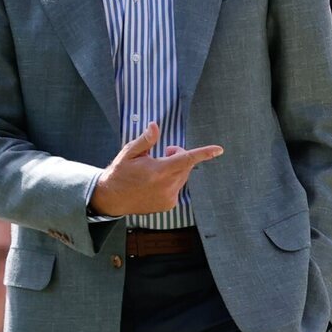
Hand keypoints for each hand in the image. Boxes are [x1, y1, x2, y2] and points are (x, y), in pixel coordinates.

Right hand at [89, 122, 222, 217]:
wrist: (112, 198)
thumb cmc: (120, 173)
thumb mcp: (129, 152)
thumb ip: (146, 140)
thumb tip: (155, 126)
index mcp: (158, 171)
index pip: (186, 159)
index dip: (204, 153)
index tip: (219, 150)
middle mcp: (166, 186)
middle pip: (186, 166)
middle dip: (180, 156)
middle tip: (164, 152)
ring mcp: (169, 198)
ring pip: (183, 177)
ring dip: (176, 169)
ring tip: (156, 168)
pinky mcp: (168, 205)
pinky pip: (177, 187)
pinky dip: (171, 181)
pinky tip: (155, 183)